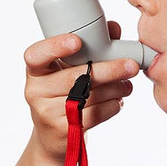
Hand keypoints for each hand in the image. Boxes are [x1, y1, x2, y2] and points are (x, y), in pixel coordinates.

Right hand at [23, 24, 139, 164]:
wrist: (53, 137)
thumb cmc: (64, 94)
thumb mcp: (67, 70)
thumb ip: (89, 47)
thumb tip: (114, 28)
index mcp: (35, 71)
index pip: (35, 55)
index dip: (55, 47)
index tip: (77, 41)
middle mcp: (36, 91)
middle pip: (75, 77)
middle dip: (108, 69)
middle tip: (131, 65)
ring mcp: (47, 112)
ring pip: (89, 96)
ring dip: (116, 88)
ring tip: (128, 84)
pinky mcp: (64, 130)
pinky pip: (95, 115)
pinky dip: (113, 105)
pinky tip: (119, 100)